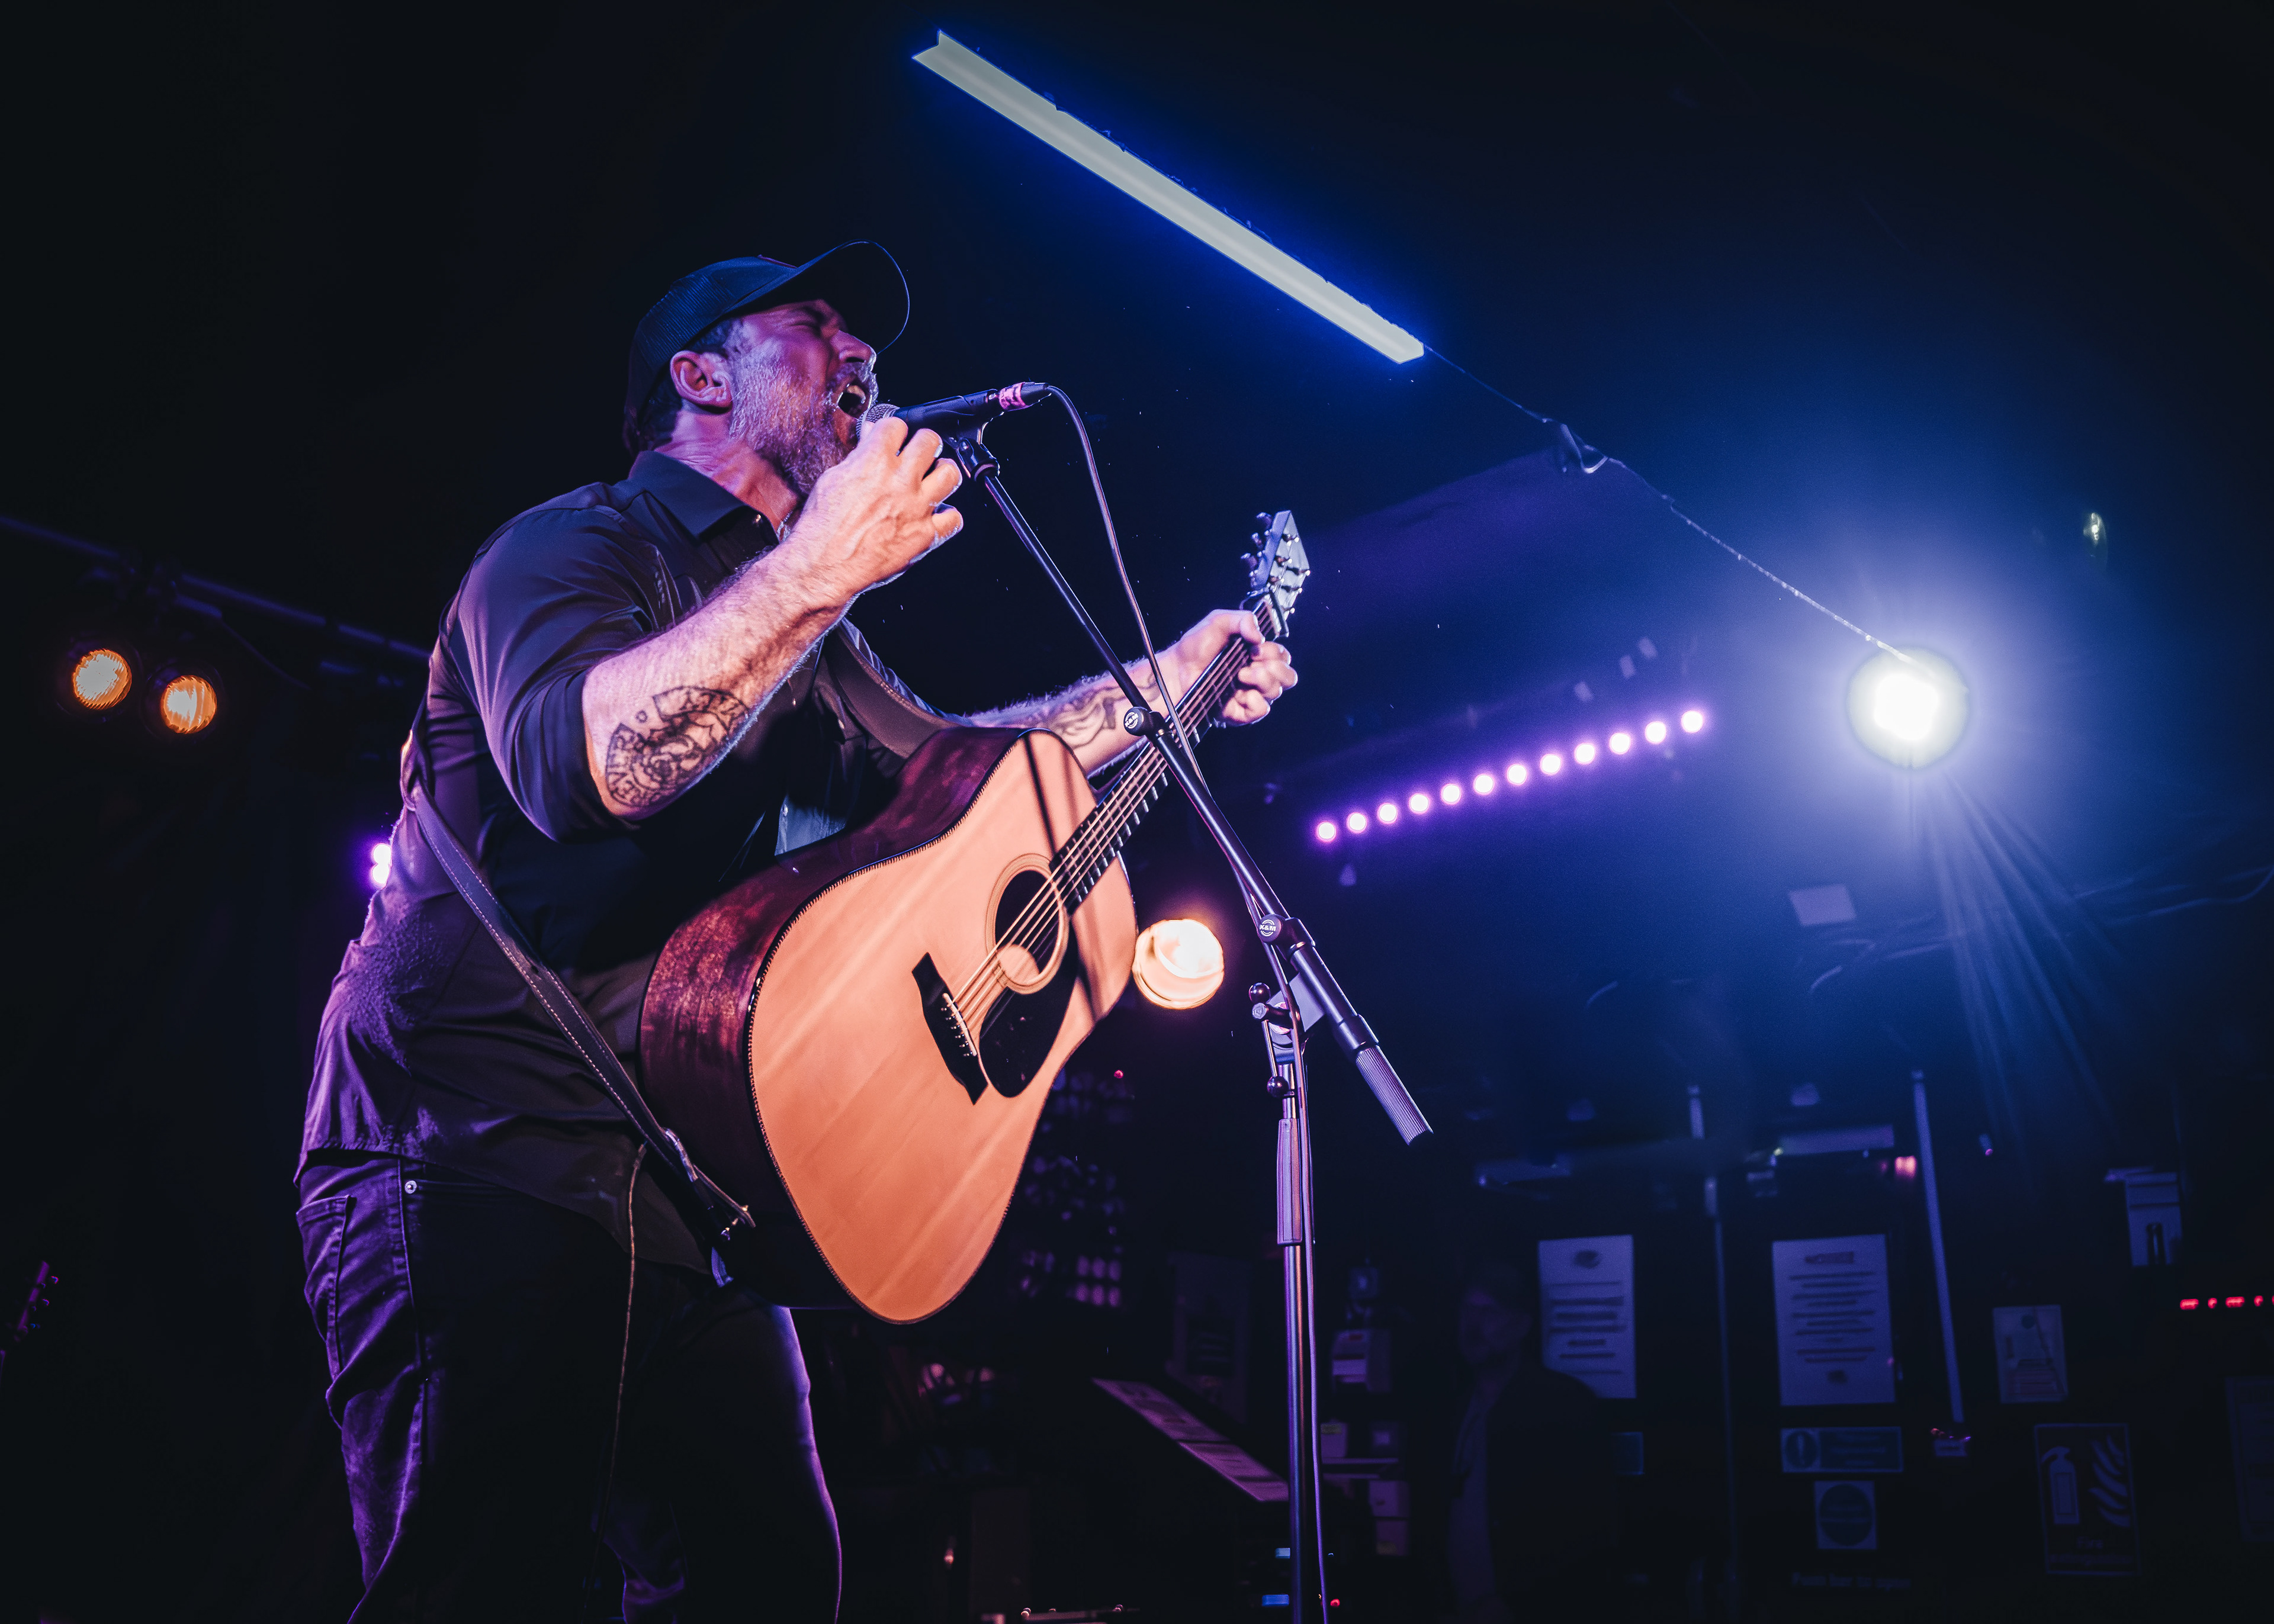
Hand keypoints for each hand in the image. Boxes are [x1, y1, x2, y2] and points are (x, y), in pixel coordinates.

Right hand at [777, 415, 963, 607]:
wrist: (823, 566)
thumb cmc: (822, 527)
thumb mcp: (832, 479)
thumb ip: (858, 456)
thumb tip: (871, 438)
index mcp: (874, 461)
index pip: (897, 425)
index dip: (894, 430)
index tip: (893, 439)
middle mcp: (901, 481)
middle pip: (930, 441)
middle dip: (923, 444)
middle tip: (917, 455)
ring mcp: (917, 507)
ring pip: (950, 474)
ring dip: (943, 473)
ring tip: (933, 478)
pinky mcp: (926, 535)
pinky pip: (954, 518)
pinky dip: (948, 516)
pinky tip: (937, 515)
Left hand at [1157, 608, 1295, 725]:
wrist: (1176, 669)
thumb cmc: (1195, 647)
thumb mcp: (1219, 622)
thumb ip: (1243, 620)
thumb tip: (1259, 636)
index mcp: (1256, 656)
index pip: (1283, 657)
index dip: (1274, 652)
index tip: (1254, 647)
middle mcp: (1256, 677)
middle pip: (1288, 677)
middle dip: (1276, 667)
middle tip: (1253, 662)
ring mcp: (1249, 695)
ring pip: (1276, 692)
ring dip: (1263, 680)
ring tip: (1242, 673)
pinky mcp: (1239, 712)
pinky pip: (1260, 711)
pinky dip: (1255, 701)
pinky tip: (1242, 692)